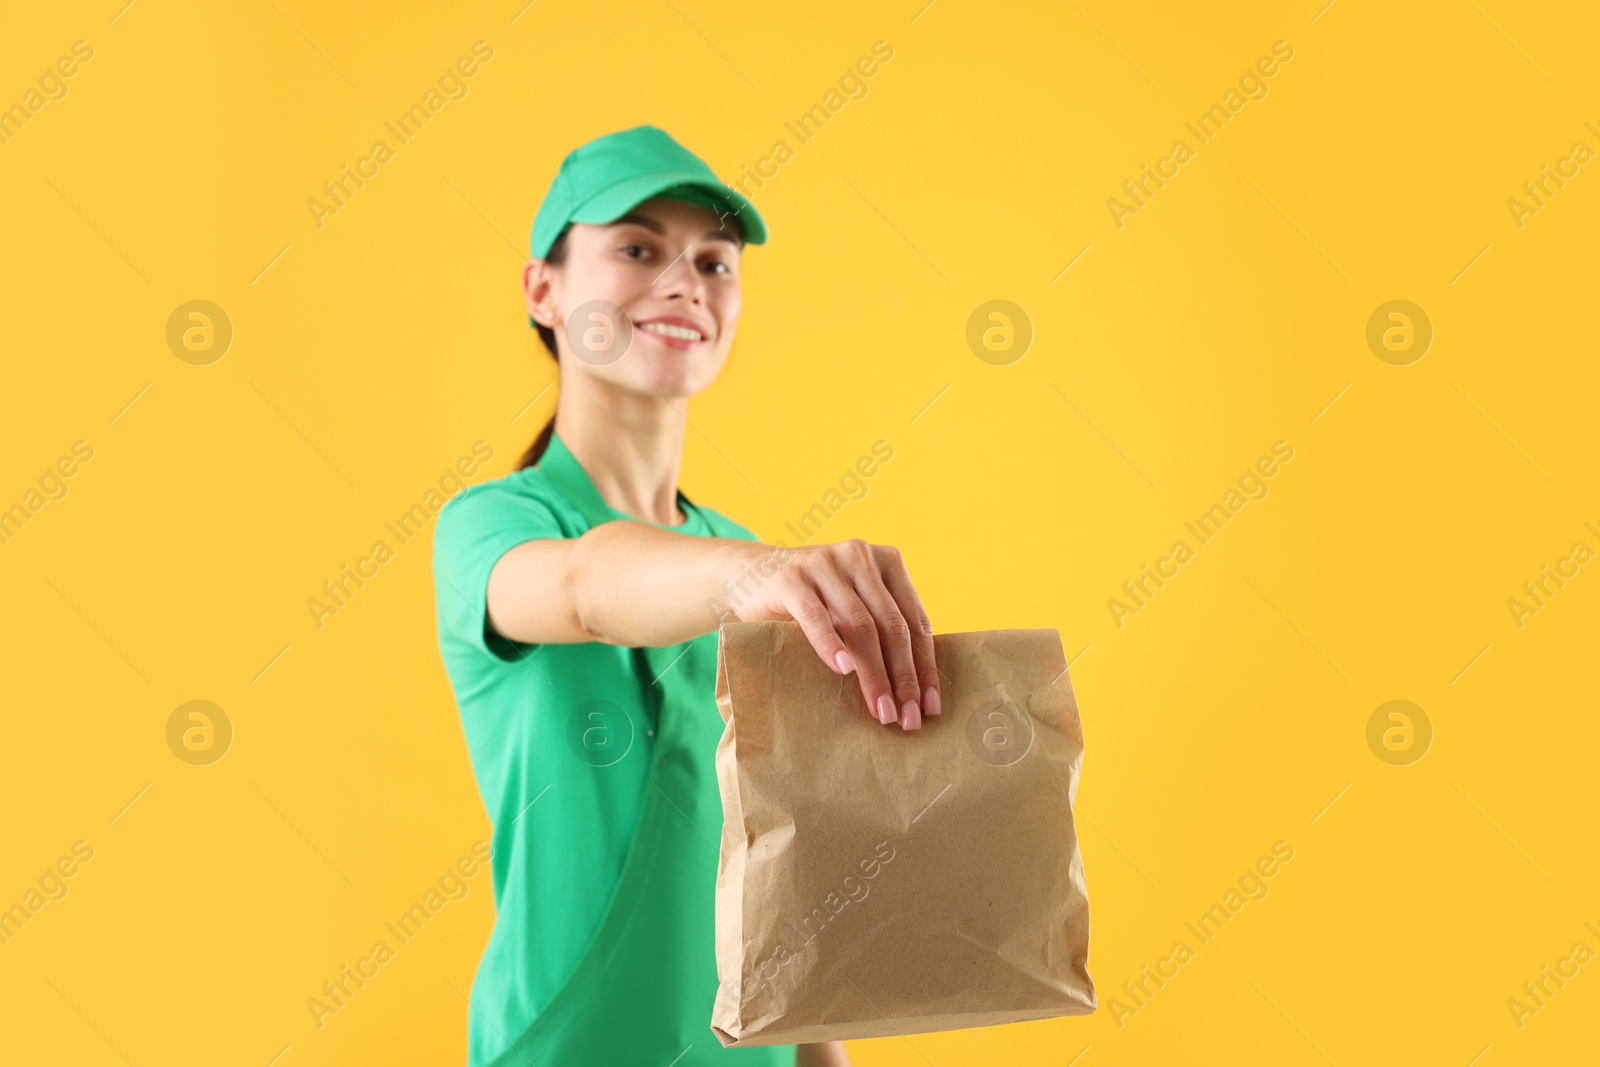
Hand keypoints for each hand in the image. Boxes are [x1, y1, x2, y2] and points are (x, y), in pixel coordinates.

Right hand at [731, 539, 939, 729]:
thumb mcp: (853, 605)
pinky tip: (843, 671)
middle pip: (892, 625)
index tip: (930, 706)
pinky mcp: (790, 578)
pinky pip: (815, 617)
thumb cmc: (814, 601)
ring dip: (874, 673)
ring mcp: (824, 563)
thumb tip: (919, 689)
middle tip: (907, 718)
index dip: (925, 665)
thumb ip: (883, 627)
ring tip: (881, 710)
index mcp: (886, 561)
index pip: (915, 620)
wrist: (751, 575)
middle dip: (903, 676)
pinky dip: (831, 645)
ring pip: (860, 624)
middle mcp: (859, 555)